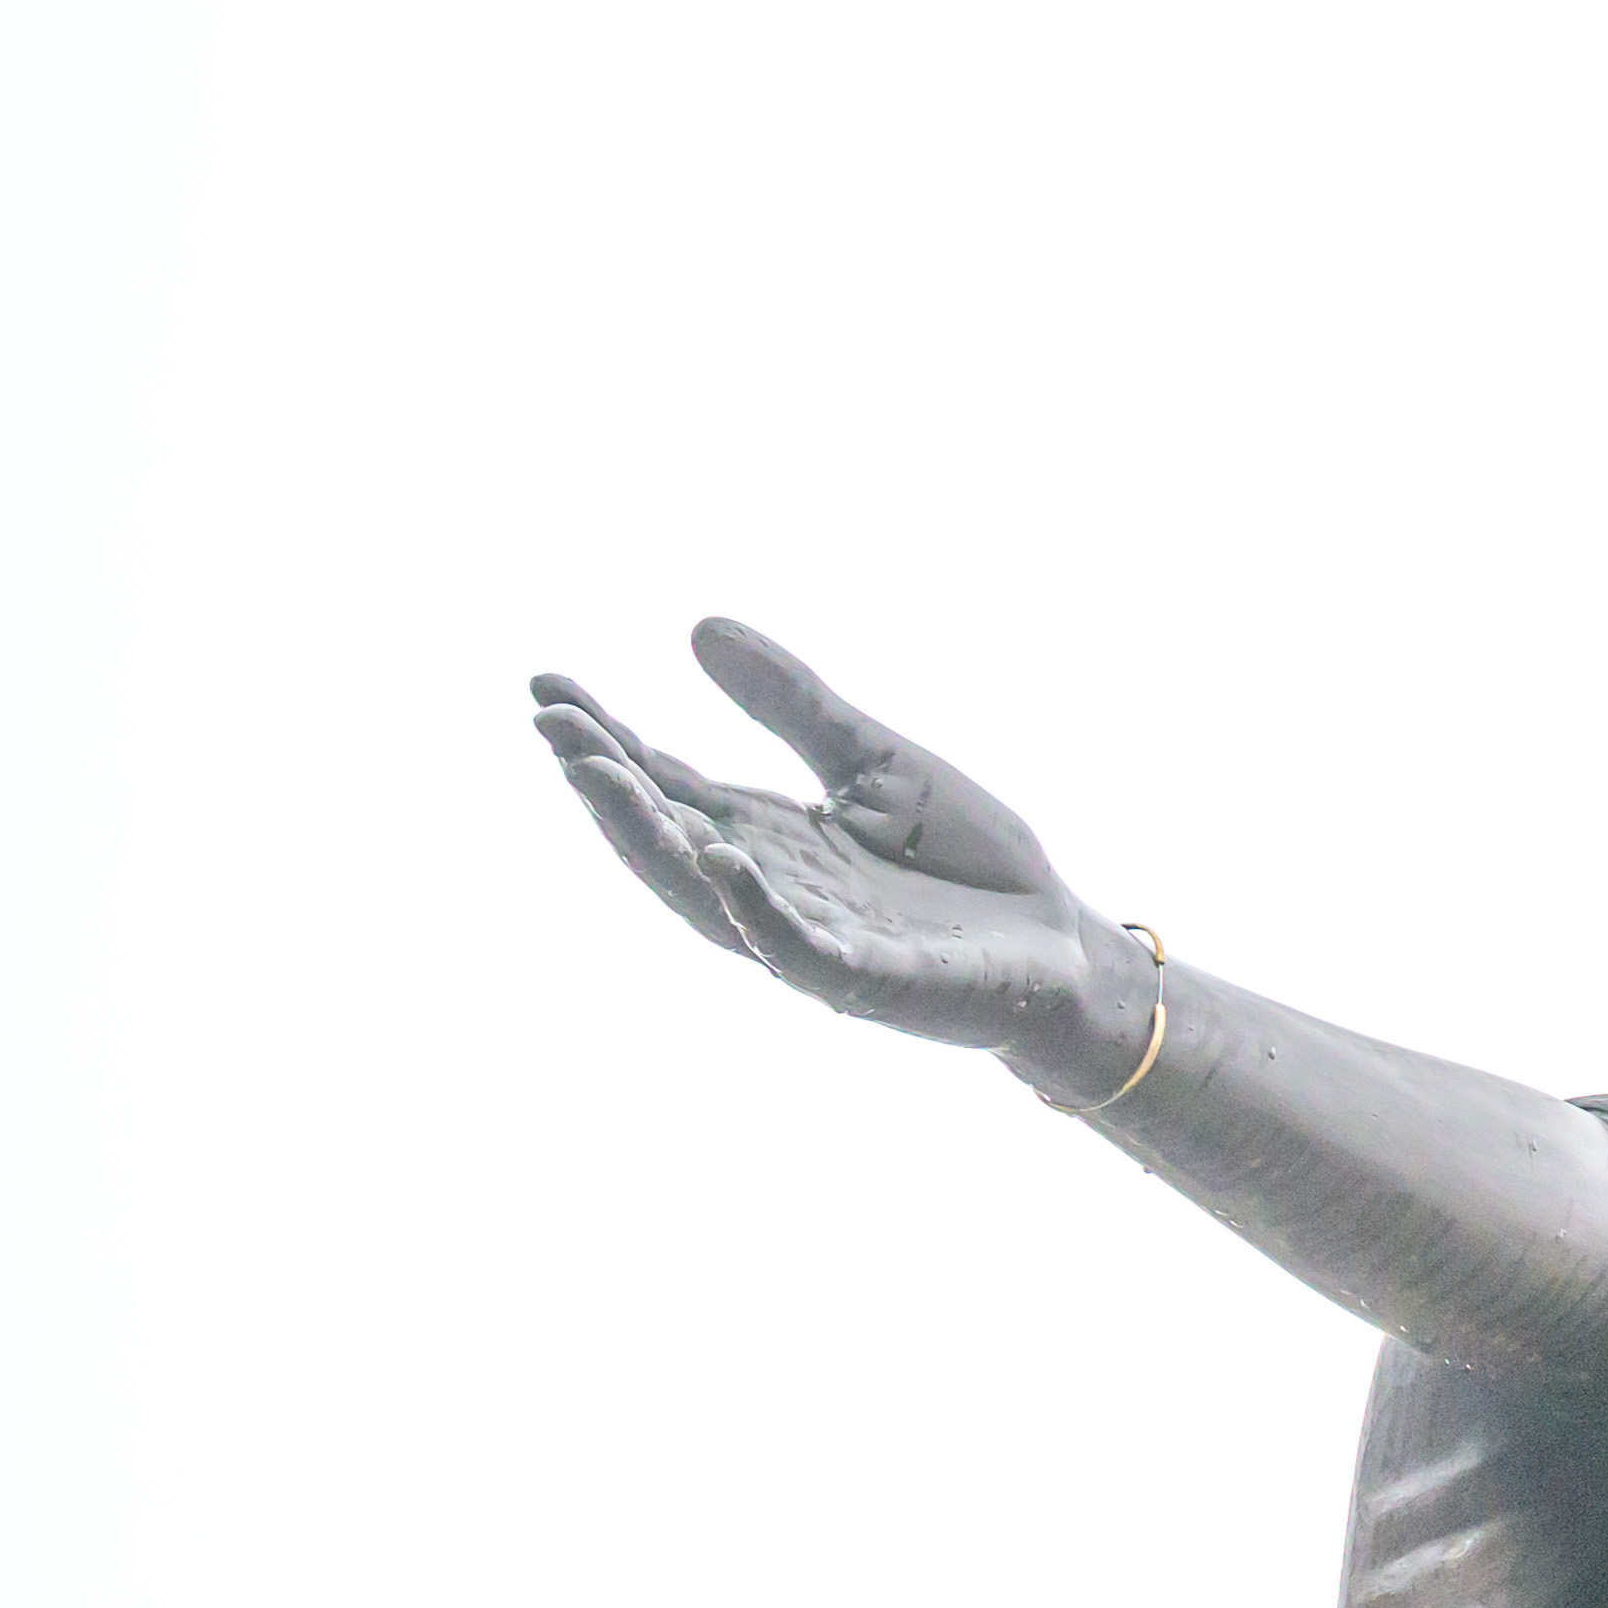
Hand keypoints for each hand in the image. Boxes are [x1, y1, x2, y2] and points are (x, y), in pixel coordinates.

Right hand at [536, 621, 1128, 1074]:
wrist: (1062, 942)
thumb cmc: (965, 859)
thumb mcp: (874, 762)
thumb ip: (794, 705)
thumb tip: (699, 627)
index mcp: (766, 837)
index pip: (667, 784)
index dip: (605, 740)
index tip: (545, 689)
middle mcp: (771, 889)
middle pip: (668, 838)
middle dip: (606, 787)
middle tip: (552, 727)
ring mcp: (816, 937)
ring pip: (711, 896)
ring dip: (652, 842)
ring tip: (599, 777)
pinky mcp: (874, 980)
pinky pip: (800, 950)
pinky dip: (757, 911)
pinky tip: (721, 861)